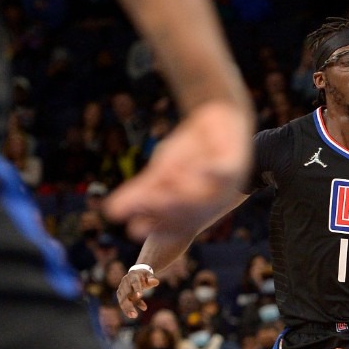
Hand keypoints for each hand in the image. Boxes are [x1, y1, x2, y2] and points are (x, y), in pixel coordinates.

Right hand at [104, 101, 251, 238]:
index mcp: (198, 211)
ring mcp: (227, 185)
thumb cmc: (190, 152)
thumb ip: (141, 193)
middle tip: (145, 203)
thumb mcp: (161, 173)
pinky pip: (224, 171)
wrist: (218, 119)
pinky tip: (201, 169)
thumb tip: (112, 212)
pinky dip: (212, 172)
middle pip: (188, 214)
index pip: (176, 227)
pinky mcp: (237, 163)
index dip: (157, 230)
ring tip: (163, 183)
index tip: (135, 229)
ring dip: (182, 193)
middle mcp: (213, 203)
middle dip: (164, 209)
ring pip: (204, 196)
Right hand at [117, 266, 158, 317]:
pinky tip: (132, 315)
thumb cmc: (144, 276)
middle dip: (129, 305)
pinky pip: (123, 302)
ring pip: (123, 300)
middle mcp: (125, 282)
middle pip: (126, 294)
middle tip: (135, 314)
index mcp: (133, 276)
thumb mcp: (149, 275)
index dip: (137, 288)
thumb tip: (156, 281)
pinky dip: (127, 309)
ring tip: (133, 316)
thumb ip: (152, 279)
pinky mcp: (121, 294)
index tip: (140, 296)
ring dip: (127, 309)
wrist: (135, 273)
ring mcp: (122, 288)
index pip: (135, 282)